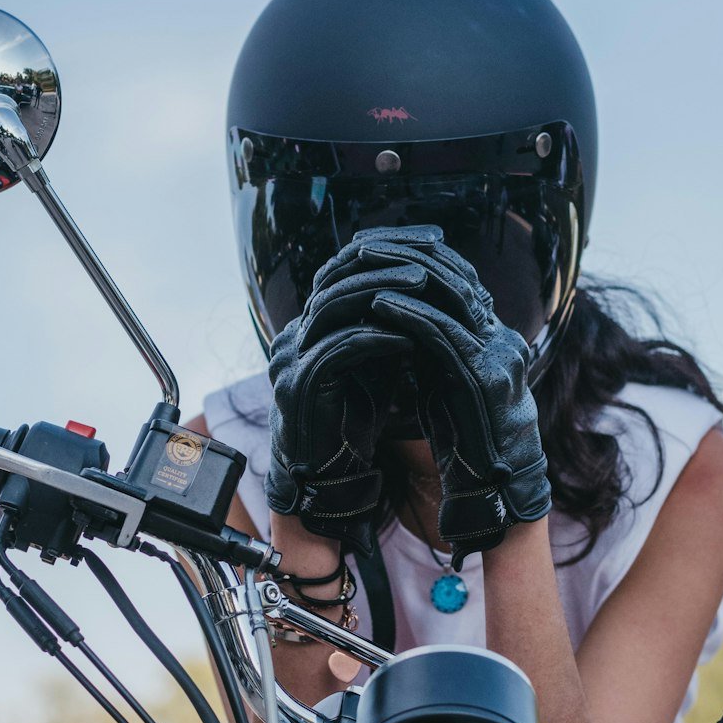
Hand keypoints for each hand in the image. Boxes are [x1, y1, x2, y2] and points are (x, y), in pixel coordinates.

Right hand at [266, 264, 419, 554]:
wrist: (325, 479)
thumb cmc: (355, 423)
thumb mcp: (375, 365)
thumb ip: (388, 330)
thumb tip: (432, 292)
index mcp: (310, 326)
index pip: (342, 267)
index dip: (385, 249)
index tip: (432, 242)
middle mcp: (294, 336)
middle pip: (335, 276)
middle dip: (385, 261)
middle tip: (431, 256)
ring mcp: (290, 360)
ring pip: (334, 304)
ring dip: (382, 291)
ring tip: (424, 286)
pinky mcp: (298, 387)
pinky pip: (337, 349)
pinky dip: (375, 338)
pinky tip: (408, 336)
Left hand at [346, 226, 551, 562]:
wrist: (500, 488)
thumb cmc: (469, 442)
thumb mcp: (447, 384)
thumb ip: (432, 352)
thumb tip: (395, 323)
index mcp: (493, 336)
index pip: (457, 277)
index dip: (417, 256)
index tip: (376, 247)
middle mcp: (500, 337)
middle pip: (454, 274)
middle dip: (407, 254)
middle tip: (363, 244)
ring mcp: (498, 354)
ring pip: (451, 294)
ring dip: (404, 274)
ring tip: (364, 263)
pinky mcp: (487, 377)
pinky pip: (444, 334)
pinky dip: (409, 315)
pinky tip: (378, 306)